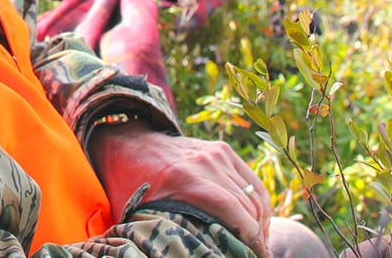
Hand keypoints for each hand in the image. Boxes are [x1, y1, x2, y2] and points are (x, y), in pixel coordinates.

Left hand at [88, 123, 272, 256]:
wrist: (129, 144)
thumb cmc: (130, 185)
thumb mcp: (141, 211)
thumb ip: (168, 229)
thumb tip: (190, 251)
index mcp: (185, 179)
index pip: (233, 210)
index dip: (251, 237)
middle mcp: (205, 163)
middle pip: (248, 205)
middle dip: (258, 235)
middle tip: (257, 256)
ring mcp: (216, 153)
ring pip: (254, 193)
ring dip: (262, 222)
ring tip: (259, 243)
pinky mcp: (222, 150)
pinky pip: (251, 181)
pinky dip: (259, 203)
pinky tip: (257, 222)